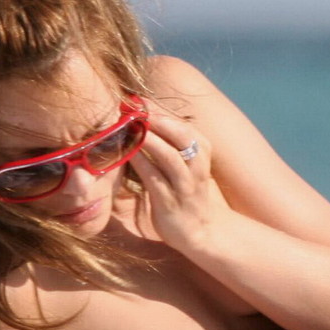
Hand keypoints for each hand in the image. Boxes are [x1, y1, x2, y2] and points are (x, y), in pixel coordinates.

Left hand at [128, 101, 227, 249]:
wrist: (201, 230)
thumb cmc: (185, 190)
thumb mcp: (185, 162)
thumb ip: (168, 140)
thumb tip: (142, 112)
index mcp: (202, 150)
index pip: (182, 124)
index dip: (158, 110)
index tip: (136, 99)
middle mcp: (196, 165)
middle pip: (182, 135)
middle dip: (158, 120)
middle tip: (134, 109)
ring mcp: (185, 185)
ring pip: (170, 156)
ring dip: (149, 139)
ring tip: (130, 126)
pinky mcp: (170, 202)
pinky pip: (156, 179)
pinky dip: (142, 163)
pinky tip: (128, 153)